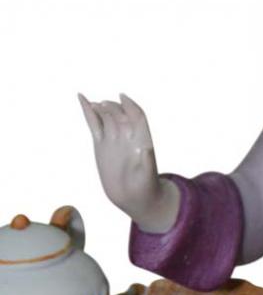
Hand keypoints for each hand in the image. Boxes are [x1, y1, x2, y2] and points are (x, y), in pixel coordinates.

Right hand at [78, 93, 178, 231]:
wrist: (133, 197)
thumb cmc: (145, 188)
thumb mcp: (147, 177)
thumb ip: (147, 163)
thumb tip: (145, 149)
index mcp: (141, 139)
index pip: (137, 116)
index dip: (130, 105)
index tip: (122, 97)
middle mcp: (127, 136)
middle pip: (120, 114)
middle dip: (112, 108)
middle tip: (103, 107)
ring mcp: (113, 139)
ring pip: (106, 116)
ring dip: (100, 108)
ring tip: (93, 104)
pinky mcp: (101, 144)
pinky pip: (94, 125)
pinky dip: (88, 112)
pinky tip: (81, 98)